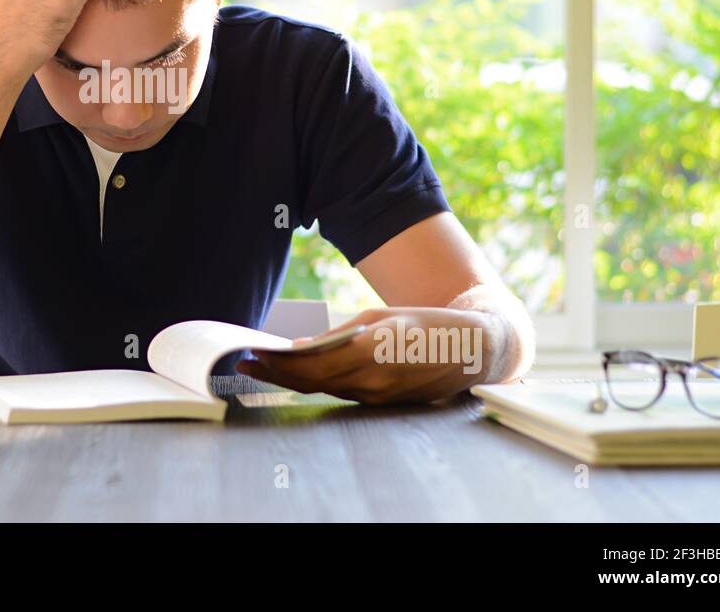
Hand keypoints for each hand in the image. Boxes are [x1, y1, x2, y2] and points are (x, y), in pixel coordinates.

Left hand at [237, 307, 497, 404]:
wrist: (472, 349)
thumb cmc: (426, 324)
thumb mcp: (378, 317)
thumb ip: (337, 336)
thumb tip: (299, 346)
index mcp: (369, 351)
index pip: (309, 365)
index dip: (276, 363)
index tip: (251, 353)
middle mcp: (371, 379)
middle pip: (310, 382)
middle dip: (275, 374)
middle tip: (246, 363)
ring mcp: (378, 396)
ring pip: (324, 389)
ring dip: (292, 380)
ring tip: (264, 367)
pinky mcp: (383, 402)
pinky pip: (342, 392)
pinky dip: (318, 383)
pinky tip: (301, 374)